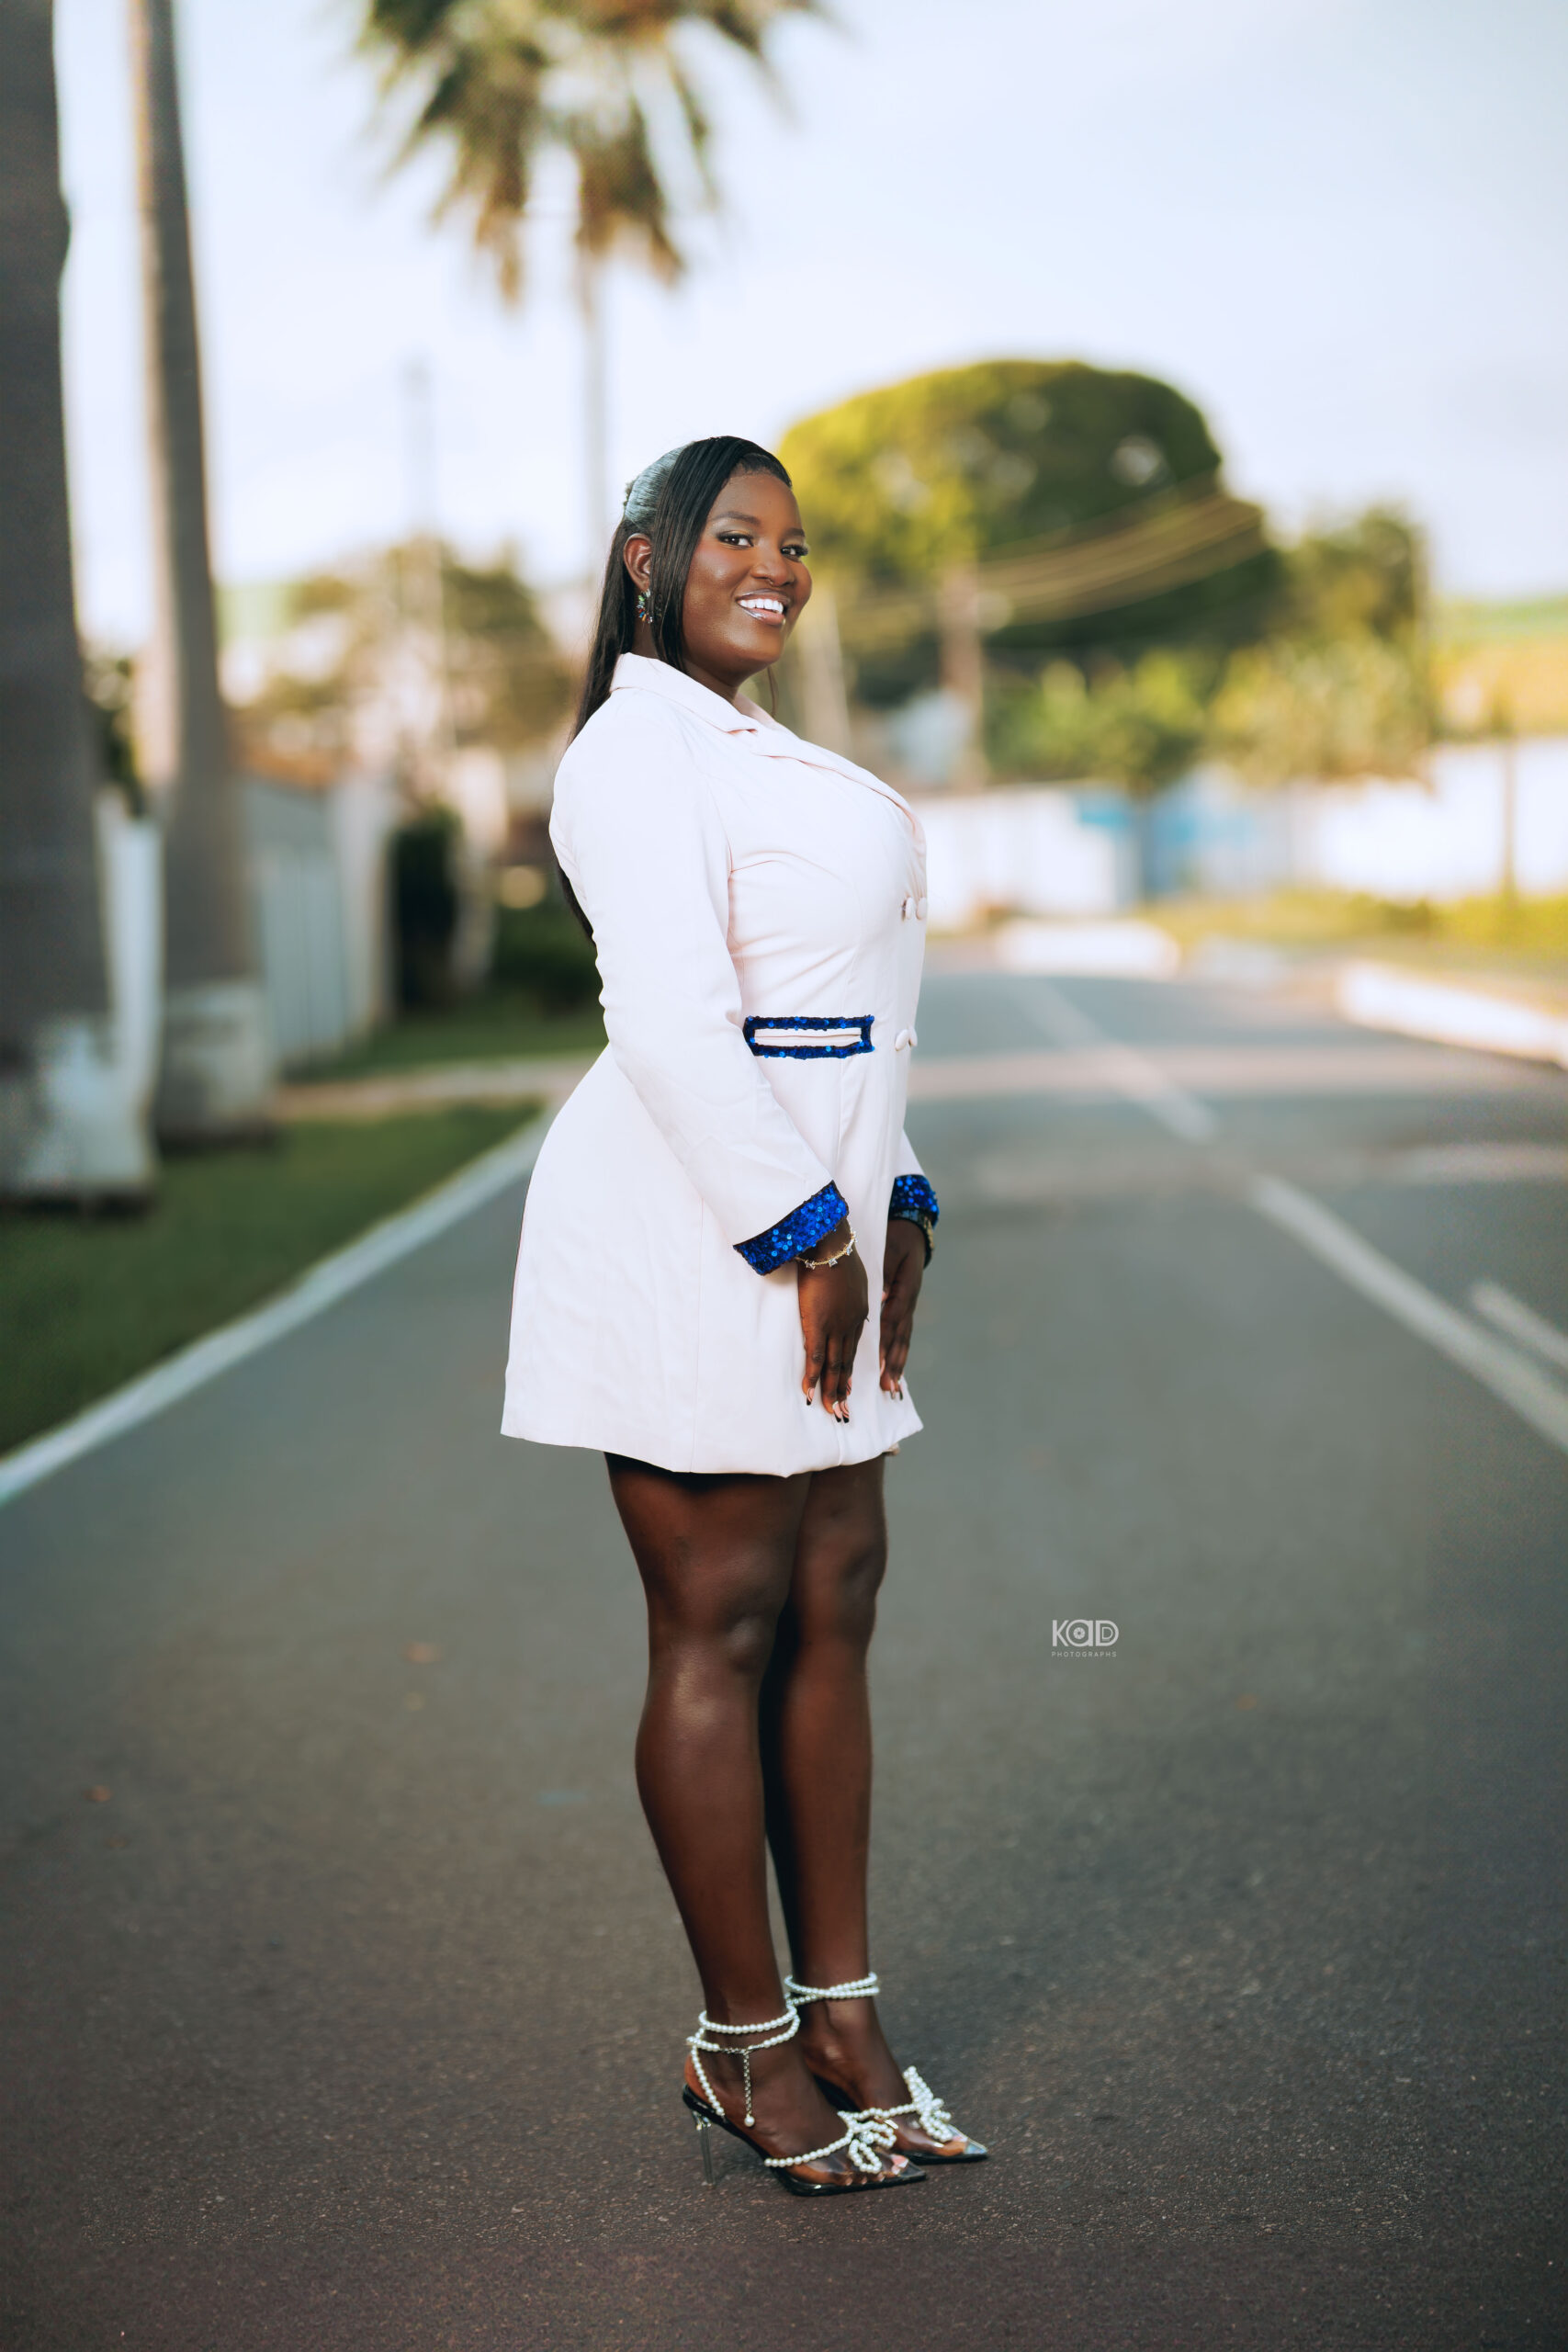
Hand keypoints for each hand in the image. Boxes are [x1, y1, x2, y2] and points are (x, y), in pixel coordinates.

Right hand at [797, 1220, 868, 1418]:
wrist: (830, 1243)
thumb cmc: (835, 1250)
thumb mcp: (850, 1271)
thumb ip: (848, 1285)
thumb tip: (841, 1288)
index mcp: (858, 1311)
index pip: (853, 1346)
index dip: (849, 1367)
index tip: (849, 1384)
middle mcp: (850, 1324)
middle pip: (846, 1362)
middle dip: (843, 1388)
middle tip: (844, 1411)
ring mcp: (835, 1326)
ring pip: (833, 1365)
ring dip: (831, 1390)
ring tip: (831, 1410)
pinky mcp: (818, 1325)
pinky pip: (815, 1357)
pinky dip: (812, 1377)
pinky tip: (809, 1392)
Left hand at [879, 1219, 925, 1395]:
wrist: (911, 1232)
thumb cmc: (897, 1239)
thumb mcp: (891, 1249)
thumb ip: (886, 1271)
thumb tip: (882, 1296)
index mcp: (906, 1289)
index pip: (893, 1320)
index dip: (887, 1342)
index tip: (881, 1362)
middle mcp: (909, 1302)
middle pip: (901, 1337)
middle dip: (894, 1362)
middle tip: (887, 1385)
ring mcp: (908, 1306)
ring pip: (902, 1340)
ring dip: (897, 1363)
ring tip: (891, 1387)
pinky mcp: (903, 1308)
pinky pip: (900, 1334)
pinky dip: (897, 1353)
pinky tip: (892, 1369)